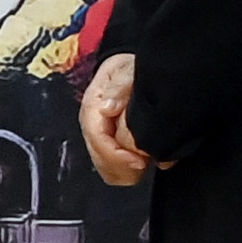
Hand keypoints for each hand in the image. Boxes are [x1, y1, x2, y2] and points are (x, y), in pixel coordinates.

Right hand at [82, 54, 153, 186]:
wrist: (127, 71)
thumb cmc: (126, 71)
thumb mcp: (125, 72)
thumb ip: (119, 88)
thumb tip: (106, 109)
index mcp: (92, 110)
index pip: (98, 141)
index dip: (118, 156)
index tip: (141, 161)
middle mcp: (92, 128)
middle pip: (101, 160)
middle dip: (125, 167)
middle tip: (149, 161)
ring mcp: (100, 139)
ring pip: (107, 170)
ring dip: (129, 171)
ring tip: (149, 160)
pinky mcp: (110, 147)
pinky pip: (115, 171)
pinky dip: (131, 172)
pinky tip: (146, 161)